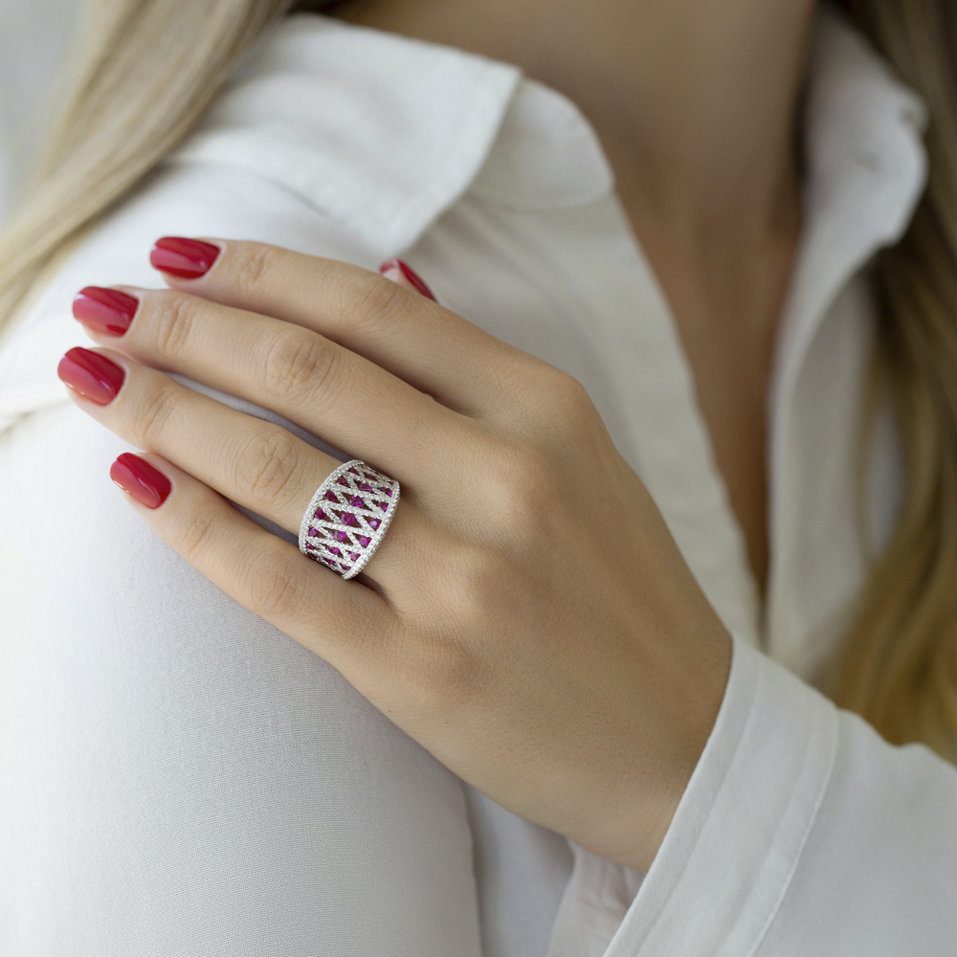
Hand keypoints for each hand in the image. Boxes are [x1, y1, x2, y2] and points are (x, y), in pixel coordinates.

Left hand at [59, 236, 732, 873]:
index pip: (375, 311)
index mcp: (547, 411)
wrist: (681, 737)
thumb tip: (387, 274)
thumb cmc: (624, 592)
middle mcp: (506, 479)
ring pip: (279, 471)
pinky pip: (279, 582)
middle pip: (312, 373)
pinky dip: (194, 527)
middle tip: (110, 307)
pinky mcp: (418, 669)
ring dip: (167, 411)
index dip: (263, 273)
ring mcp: (461, 578)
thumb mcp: (583, 457)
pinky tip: (139, 482)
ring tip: (98, 378)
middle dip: (190, 328)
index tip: (183, 259)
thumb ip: (479, 373)